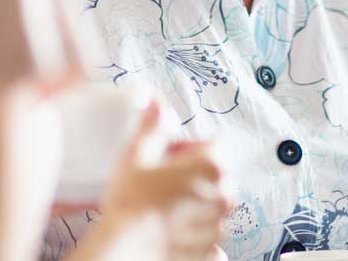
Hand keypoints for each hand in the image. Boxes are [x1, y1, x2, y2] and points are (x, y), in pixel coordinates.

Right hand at [98, 101, 230, 260]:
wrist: (126, 248)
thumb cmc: (132, 201)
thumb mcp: (138, 154)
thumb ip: (153, 125)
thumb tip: (157, 101)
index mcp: (212, 167)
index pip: (215, 145)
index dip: (190, 148)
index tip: (170, 156)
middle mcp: (222, 197)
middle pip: (218, 176)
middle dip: (197, 175)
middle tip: (165, 181)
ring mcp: (216, 227)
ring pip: (214, 207)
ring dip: (197, 204)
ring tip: (164, 206)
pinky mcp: (208, 251)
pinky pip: (212, 240)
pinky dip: (199, 235)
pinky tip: (175, 232)